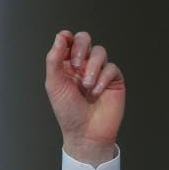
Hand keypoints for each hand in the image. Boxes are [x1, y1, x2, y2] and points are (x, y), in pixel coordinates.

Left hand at [45, 30, 125, 166]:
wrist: (85, 132)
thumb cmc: (68, 111)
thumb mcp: (54, 84)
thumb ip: (54, 60)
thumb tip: (60, 37)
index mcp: (65, 65)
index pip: (68, 42)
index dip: (67, 38)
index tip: (65, 40)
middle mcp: (82, 66)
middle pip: (85, 40)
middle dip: (81, 49)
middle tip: (77, 65)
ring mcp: (98, 72)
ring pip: (100, 52)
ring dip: (92, 68)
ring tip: (87, 86)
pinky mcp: (113, 80)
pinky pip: (111, 68)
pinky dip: (103, 78)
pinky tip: (96, 92)